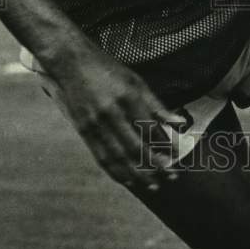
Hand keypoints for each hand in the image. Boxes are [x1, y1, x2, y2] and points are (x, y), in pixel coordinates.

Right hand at [51, 44, 186, 189]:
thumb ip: (156, 105)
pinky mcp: (83, 132)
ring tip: (153, 185)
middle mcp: (110, 113)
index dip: (165, 144)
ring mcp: (95, 124)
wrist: (71, 64)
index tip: (178, 155)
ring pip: (118, 157)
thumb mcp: (135, 81)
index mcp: (127, 97)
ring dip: (137, 174)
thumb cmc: (108, 70)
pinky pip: (101, 157)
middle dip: (155, 165)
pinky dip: (116, 171)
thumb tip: (178, 123)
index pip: (150, 128)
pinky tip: (128, 180)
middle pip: (135, 147)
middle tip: (171, 176)